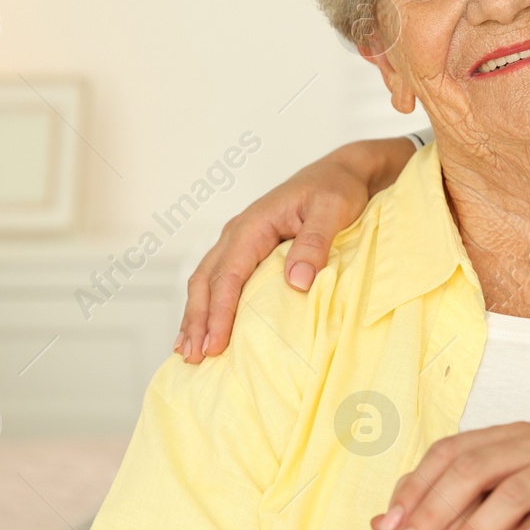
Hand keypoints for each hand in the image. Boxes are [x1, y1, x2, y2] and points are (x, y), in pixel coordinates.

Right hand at [175, 137, 415, 362]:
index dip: (219, 312)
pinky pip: (219, 278)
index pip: (229, 274)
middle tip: (193, 358)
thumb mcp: (334, 210)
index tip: (215, 345)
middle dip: (197, 320)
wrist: (342, 171)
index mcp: (254, 224)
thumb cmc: (338, 188)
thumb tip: (296, 282)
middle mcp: (238, 232)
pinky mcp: (248, 249)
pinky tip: (205, 328)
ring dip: (196, 316)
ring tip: (187, 352)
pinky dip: (207, 305)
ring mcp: (240, 240)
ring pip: (206, 281)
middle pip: (206, 280)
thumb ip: (314, 243)